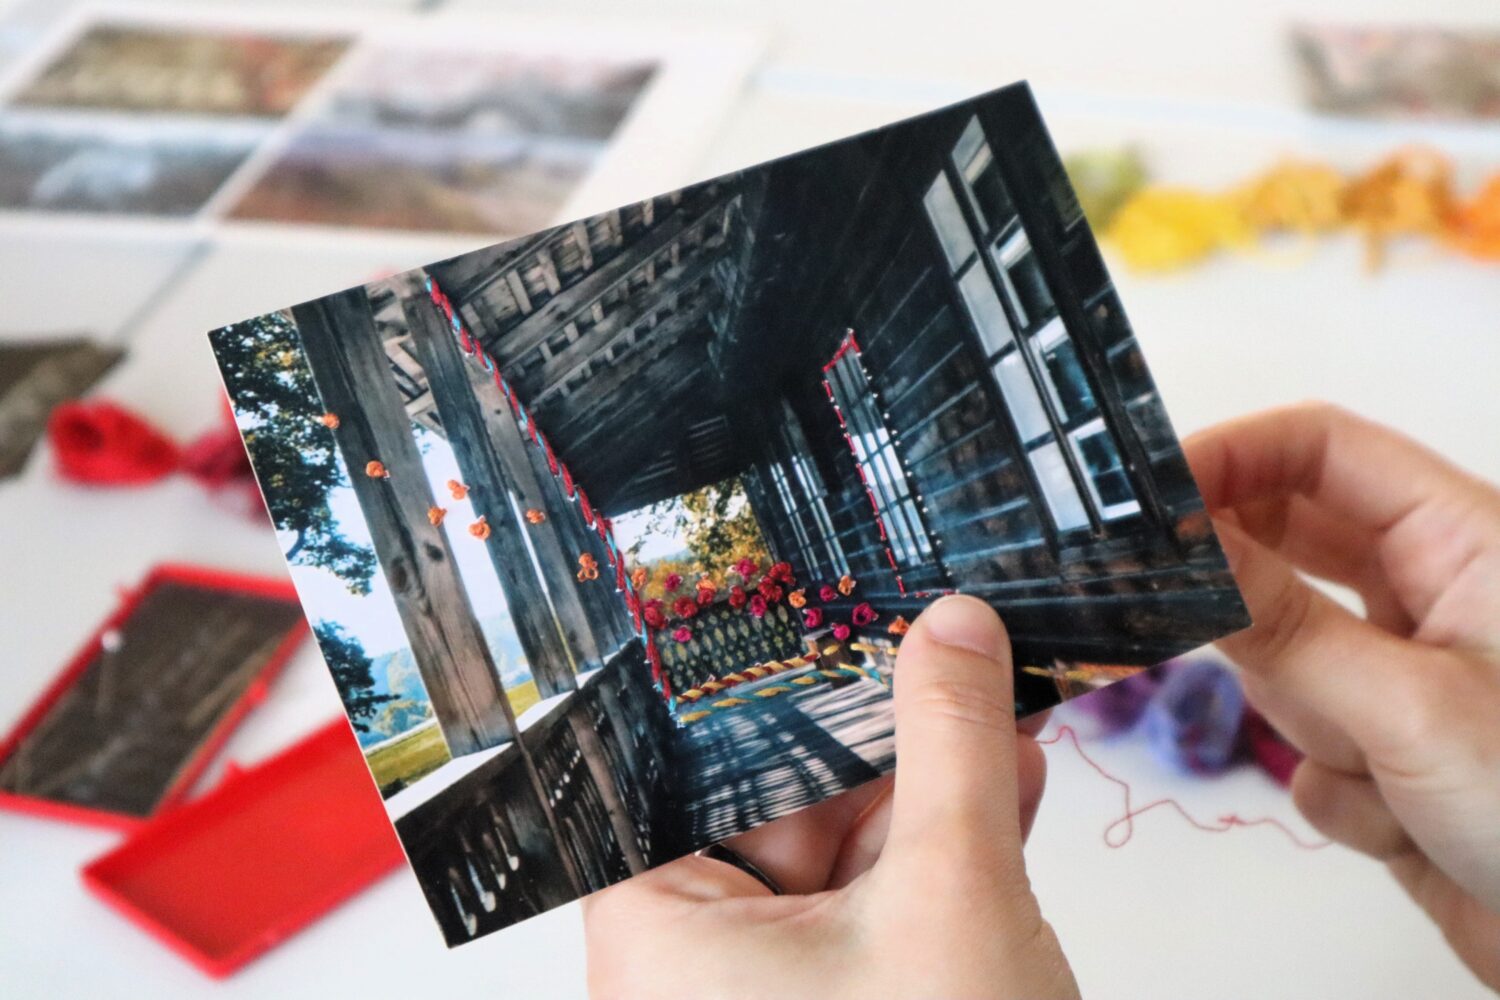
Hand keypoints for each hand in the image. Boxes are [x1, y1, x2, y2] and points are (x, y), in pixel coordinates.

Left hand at [584, 595, 1077, 999]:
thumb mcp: (951, 898)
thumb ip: (950, 749)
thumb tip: (953, 631)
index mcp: (657, 933)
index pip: (680, 763)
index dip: (755, 682)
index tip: (821, 612)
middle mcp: (693, 964)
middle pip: (773, 797)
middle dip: (872, 731)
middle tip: (935, 652)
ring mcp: (770, 993)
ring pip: (837, 850)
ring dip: (924, 786)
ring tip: (993, 709)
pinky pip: (873, 905)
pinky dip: (937, 854)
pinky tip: (1006, 789)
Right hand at [1186, 403, 1499, 988]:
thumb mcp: (1408, 708)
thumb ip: (1280, 622)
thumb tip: (1180, 541)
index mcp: (1464, 541)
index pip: (1322, 451)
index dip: (1229, 455)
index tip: (1140, 500)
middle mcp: (1433, 595)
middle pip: (1288, 548)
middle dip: (1247, 601)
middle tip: (1166, 612)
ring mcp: (1404, 679)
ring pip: (1286, 662)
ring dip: (1312, 724)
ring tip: (1383, 775)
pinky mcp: (1387, 755)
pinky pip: (1307, 749)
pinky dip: (1338, 792)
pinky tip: (1406, 829)